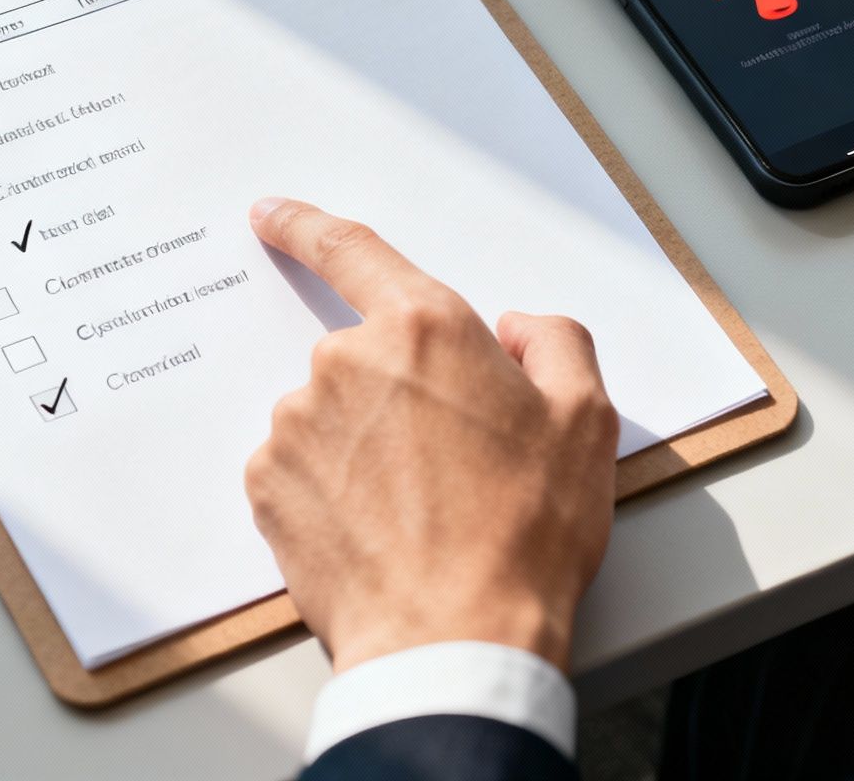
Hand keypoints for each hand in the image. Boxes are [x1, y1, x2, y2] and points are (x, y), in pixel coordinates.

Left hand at [243, 198, 619, 672]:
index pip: (351, 250)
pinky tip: (375, 531)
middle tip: (449, 464)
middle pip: (364, 357)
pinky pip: (299, 471)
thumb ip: (555, 344)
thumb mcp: (586, 421)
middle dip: (399, 397)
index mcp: (427, 328)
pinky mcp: (266, 485)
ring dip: (363, 448)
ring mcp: (297, 425)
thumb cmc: (524, 533)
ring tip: (419, 512)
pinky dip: (330, 491)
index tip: (268, 215)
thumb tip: (516, 331)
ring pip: (330, 418)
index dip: (305, 225)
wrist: (453, 638)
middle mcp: (347, 362)